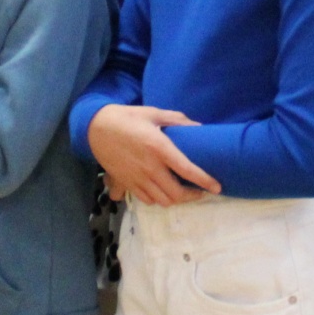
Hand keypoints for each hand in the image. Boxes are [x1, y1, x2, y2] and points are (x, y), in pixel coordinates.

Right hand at [86, 105, 221, 206]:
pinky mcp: (126, 183)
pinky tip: (162, 191)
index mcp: (159, 148)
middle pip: (176, 194)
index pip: (187, 170)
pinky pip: (146, 200)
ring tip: (182, 192)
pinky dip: (158, 199)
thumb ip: (177, 120)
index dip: (205, 181)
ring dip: (176, 199)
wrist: (96, 128)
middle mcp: (149, 167)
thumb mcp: (153, 113)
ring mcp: (137, 178)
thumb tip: (199, 126)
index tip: (217, 187)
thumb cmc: (127, 118)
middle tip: (201, 191)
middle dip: (192, 196)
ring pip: (162, 201)